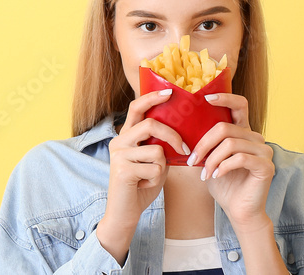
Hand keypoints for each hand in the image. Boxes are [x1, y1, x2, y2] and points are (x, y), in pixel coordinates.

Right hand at [103, 90, 190, 229]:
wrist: (124, 213)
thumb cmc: (141, 186)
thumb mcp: (153, 162)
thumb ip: (160, 146)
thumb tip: (182, 134)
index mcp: (125, 136)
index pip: (137, 108)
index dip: (152, 98)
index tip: (169, 92)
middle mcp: (118, 141)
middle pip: (150, 124)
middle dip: (172, 135)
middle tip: (184, 148)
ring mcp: (119, 155)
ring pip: (156, 150)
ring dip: (162, 167)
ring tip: (151, 178)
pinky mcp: (122, 170)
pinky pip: (154, 169)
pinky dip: (156, 179)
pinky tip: (145, 186)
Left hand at [190, 92, 274, 228]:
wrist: (237, 209)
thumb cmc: (221, 182)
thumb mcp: (208, 157)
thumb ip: (203, 141)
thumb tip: (179, 124)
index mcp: (242, 131)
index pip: (239, 104)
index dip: (224, 97)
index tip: (206, 98)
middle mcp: (256, 138)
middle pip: (225, 127)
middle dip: (203, 143)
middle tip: (192, 159)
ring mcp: (264, 151)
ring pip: (230, 143)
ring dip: (211, 159)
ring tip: (204, 172)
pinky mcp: (267, 166)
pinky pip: (240, 158)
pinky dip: (223, 166)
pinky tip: (215, 176)